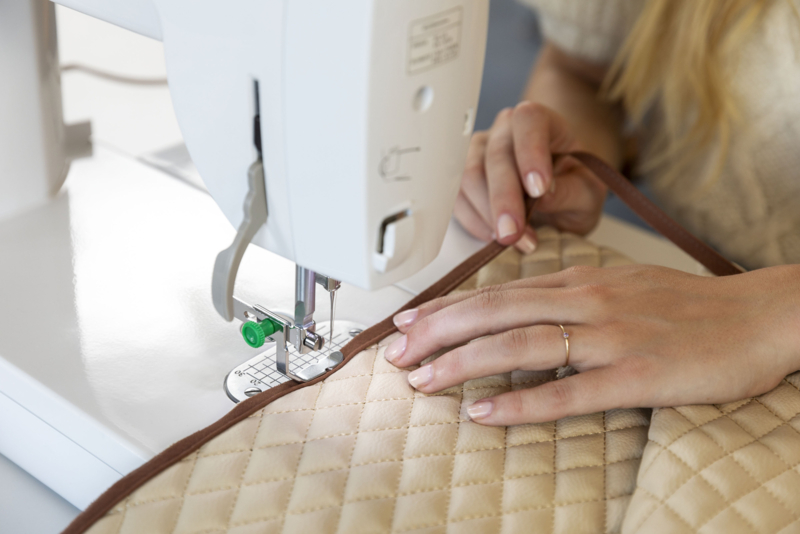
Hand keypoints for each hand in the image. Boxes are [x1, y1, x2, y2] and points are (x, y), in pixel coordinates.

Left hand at [384, 264, 799, 425]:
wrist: (757, 315)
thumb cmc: (685, 305)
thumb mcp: (618, 285)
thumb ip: (568, 295)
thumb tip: (518, 308)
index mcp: (580, 281)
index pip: (497, 291)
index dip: (447, 308)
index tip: (408, 322)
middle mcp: (587, 302)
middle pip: (496, 311)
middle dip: (438, 332)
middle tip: (395, 354)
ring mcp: (611, 337)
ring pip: (521, 344)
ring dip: (464, 362)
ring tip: (423, 380)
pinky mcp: (637, 375)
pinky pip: (568, 391)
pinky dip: (521, 402)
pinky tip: (485, 412)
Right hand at [455, 102, 607, 253]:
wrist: (557, 196)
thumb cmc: (573, 187)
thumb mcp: (588, 194)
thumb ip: (571, 192)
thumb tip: (543, 197)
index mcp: (542, 122)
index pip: (529, 120)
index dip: (531, 151)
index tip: (539, 189)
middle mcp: (505, 131)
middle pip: (495, 155)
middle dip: (503, 198)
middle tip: (513, 233)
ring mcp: (480, 152)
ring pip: (469, 176)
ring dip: (486, 213)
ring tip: (511, 239)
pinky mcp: (463, 178)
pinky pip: (457, 197)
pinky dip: (473, 221)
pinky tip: (493, 235)